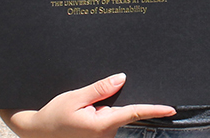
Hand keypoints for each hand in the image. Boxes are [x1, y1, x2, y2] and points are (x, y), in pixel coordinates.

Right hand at [0, 73, 174, 137]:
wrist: (38, 132)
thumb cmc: (54, 115)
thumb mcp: (75, 97)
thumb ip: (100, 89)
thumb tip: (121, 78)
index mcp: (102, 124)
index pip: (134, 113)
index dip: (154, 109)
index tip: (171, 108)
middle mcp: (106, 134)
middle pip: (124, 111)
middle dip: (115, 100)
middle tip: (89, 101)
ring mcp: (103, 137)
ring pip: (115, 115)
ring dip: (105, 107)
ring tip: (81, 108)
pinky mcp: (99, 136)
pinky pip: (108, 120)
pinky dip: (102, 112)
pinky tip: (85, 111)